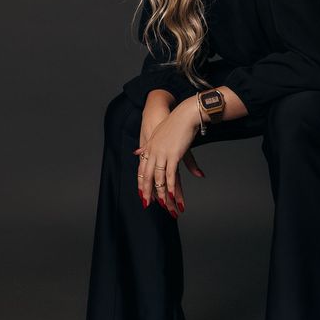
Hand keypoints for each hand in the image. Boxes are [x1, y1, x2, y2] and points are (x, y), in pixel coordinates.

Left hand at [135, 96, 205, 215]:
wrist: (183, 114)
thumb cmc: (172, 123)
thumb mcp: (155, 135)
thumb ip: (146, 146)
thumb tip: (136, 152)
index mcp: (148, 149)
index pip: (142, 170)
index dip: (141, 183)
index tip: (141, 194)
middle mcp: (153, 153)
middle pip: (147, 177)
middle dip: (147, 192)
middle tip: (147, 204)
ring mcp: (162, 154)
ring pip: (159, 179)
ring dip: (162, 194)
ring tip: (164, 206)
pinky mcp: (173, 155)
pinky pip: (170, 174)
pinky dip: (171, 187)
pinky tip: (172, 196)